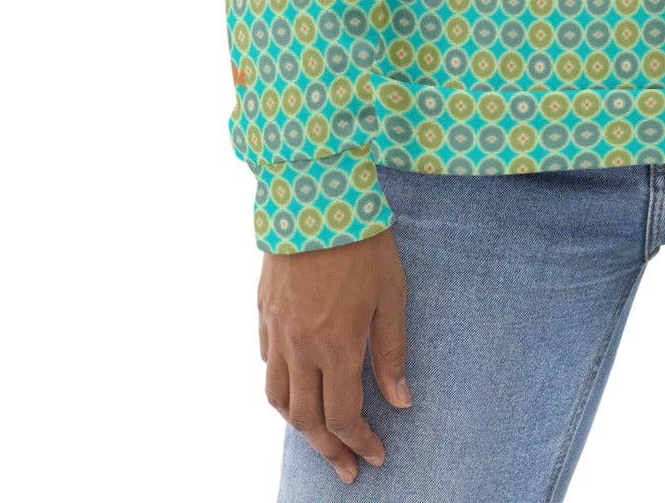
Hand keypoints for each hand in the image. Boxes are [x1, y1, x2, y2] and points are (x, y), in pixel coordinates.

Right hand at [258, 226, 410, 483]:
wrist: (315, 196)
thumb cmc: (362, 242)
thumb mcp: (391, 294)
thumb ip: (392, 350)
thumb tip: (400, 401)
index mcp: (337, 346)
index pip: (345, 415)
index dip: (360, 442)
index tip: (375, 456)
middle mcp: (301, 347)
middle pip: (307, 419)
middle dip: (329, 450)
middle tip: (346, 469)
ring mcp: (277, 331)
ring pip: (278, 398)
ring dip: (299, 426)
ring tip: (319, 438)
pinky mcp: (264, 312)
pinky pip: (266, 364)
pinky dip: (280, 387)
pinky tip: (295, 387)